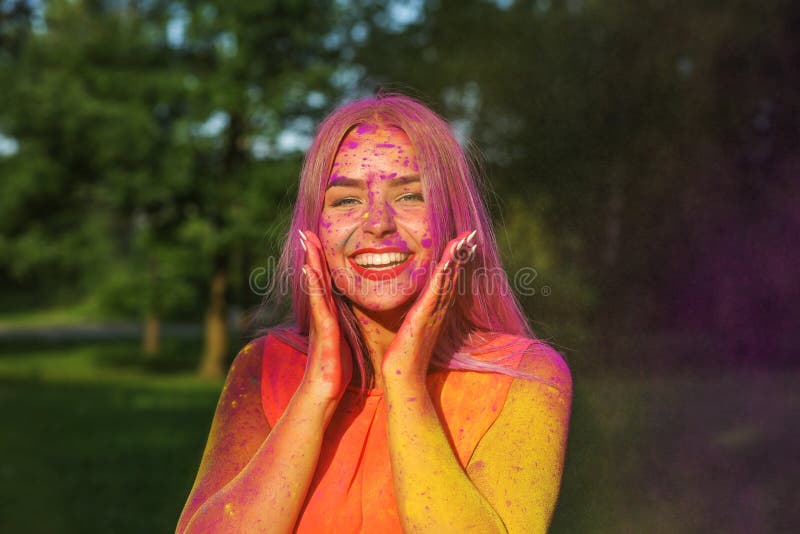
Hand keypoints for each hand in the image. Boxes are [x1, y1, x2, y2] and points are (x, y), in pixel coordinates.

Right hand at [298, 230, 352, 403]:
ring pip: (315, 284)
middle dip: (312, 253)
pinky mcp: (324, 330)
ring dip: (310, 262)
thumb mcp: (343, 339)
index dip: (322, 260)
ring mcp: (321, 320)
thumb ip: (343, 324)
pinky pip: (319, 303)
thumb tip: (349, 315)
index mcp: (330, 313)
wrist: (325, 390)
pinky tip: (310, 270)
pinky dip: (313, 285)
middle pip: (317, 277)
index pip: (325, 281)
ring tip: (306, 240)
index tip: (318, 239)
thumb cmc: (336, 367)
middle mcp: (323, 312)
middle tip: (306, 231)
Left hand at [382, 230, 477, 382]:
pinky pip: (435, 292)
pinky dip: (443, 276)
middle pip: (454, 275)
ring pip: (448, 280)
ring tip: (465, 239)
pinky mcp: (424, 316)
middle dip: (463, 254)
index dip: (458, 260)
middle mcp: (439, 308)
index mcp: (437, 309)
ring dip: (457, 259)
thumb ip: (419, 315)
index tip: (464, 242)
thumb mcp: (414, 328)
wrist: (404, 374)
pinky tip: (447, 262)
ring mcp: (434, 312)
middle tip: (471, 233)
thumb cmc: (406, 354)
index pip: (450, 279)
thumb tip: (418, 306)